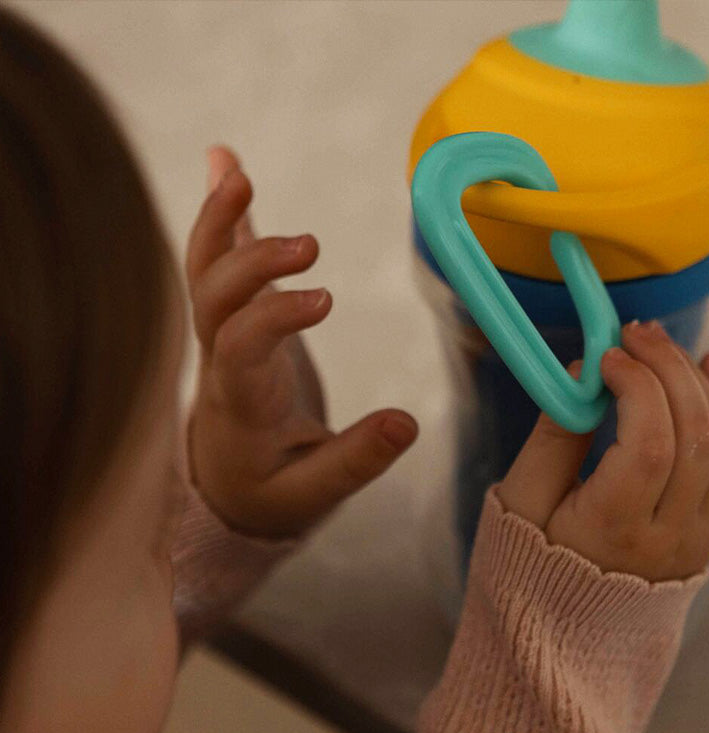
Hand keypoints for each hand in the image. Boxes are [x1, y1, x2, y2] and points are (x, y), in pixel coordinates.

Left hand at [185, 146, 417, 537]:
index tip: (325, 299)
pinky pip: (218, 263)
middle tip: (310, 245)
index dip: (273, 316)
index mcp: (240, 405)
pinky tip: (227, 166)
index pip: (240, 348)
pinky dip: (223, 217)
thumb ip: (358, 460)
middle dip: (253, 263)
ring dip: (217, 222)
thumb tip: (409, 422)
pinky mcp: (233, 321)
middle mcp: (219, 363)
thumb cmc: (272, 491)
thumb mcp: (315, 493)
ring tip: (235, 170)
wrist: (226, 489)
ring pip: (202, 274)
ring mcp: (219, 338)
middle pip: (213, 300)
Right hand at [496, 320, 708, 581]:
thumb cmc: (533, 563)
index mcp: (613, 533)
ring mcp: (699, 537)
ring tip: (664, 345)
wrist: (569, 633)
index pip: (647, 446)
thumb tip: (584, 373)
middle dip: (669, 371)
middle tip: (636, 333)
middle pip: (693, 437)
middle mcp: (669, 538)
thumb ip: (552, 437)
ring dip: (698, 382)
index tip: (607, 355)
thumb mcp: (522, 502)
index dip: (636, 387)